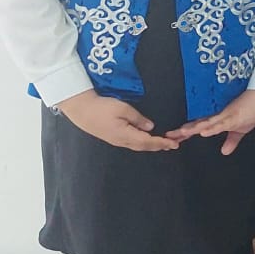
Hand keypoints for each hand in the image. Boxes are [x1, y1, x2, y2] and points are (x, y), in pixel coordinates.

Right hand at [57, 90, 178, 151]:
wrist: (81, 109)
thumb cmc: (101, 107)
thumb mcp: (123, 109)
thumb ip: (138, 119)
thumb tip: (150, 127)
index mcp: (124, 135)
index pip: (148, 142)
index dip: (162, 143)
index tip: (173, 144)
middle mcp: (121, 141)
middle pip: (143, 146)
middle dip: (159, 146)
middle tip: (172, 145)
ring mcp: (115, 140)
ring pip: (137, 146)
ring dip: (151, 145)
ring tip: (162, 144)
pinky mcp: (112, 137)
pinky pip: (131, 143)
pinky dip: (142, 143)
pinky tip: (146, 140)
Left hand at [166, 89, 254, 153]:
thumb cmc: (253, 108)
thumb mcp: (241, 130)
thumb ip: (232, 140)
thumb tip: (225, 152)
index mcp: (218, 120)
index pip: (198, 127)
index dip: (185, 133)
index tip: (172, 139)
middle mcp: (218, 117)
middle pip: (197, 124)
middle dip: (183, 132)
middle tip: (168, 137)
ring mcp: (225, 115)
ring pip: (206, 123)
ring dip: (194, 128)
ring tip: (181, 133)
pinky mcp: (234, 116)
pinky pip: (221, 123)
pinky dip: (212, 128)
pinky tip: (204, 132)